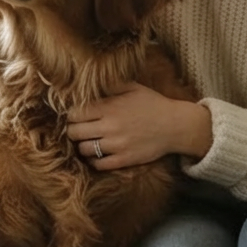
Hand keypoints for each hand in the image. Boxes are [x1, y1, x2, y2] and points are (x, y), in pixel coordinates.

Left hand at [66, 83, 211, 169]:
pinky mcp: (124, 160)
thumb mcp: (132, 87)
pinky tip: (97, 153)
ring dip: (82, 145)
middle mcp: (109, 127)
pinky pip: (98, 164)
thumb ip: (110, 85)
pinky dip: (93, 160)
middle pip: (74, 132)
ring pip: (83, 149)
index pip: (75, 113)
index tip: (76, 115)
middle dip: (73, 130)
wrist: (175, 126)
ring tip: (88, 140)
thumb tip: (89, 82)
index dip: (71, 115)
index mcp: (109, 107)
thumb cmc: (153, 104)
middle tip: (78, 128)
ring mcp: (116, 145)